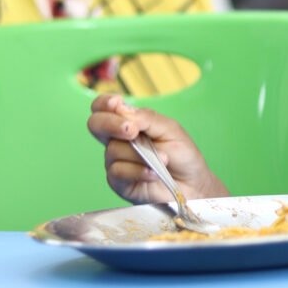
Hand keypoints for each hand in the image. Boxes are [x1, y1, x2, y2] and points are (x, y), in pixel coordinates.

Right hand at [87, 94, 228, 204]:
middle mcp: (118, 140)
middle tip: (132, 131)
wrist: (192, 184)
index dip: (104, 103)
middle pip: (96, 125)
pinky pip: (119, 172)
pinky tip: (154, 173)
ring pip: (113, 150)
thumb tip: (122, 110)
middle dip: (111, 124)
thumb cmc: (182, 155)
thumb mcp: (170, 129)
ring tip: (163, 160)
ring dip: (140, 155)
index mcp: (129, 122)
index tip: (116, 103)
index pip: (104, 108)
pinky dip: (139, 171)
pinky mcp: (118, 182)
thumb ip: (146, 119)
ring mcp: (116, 161)